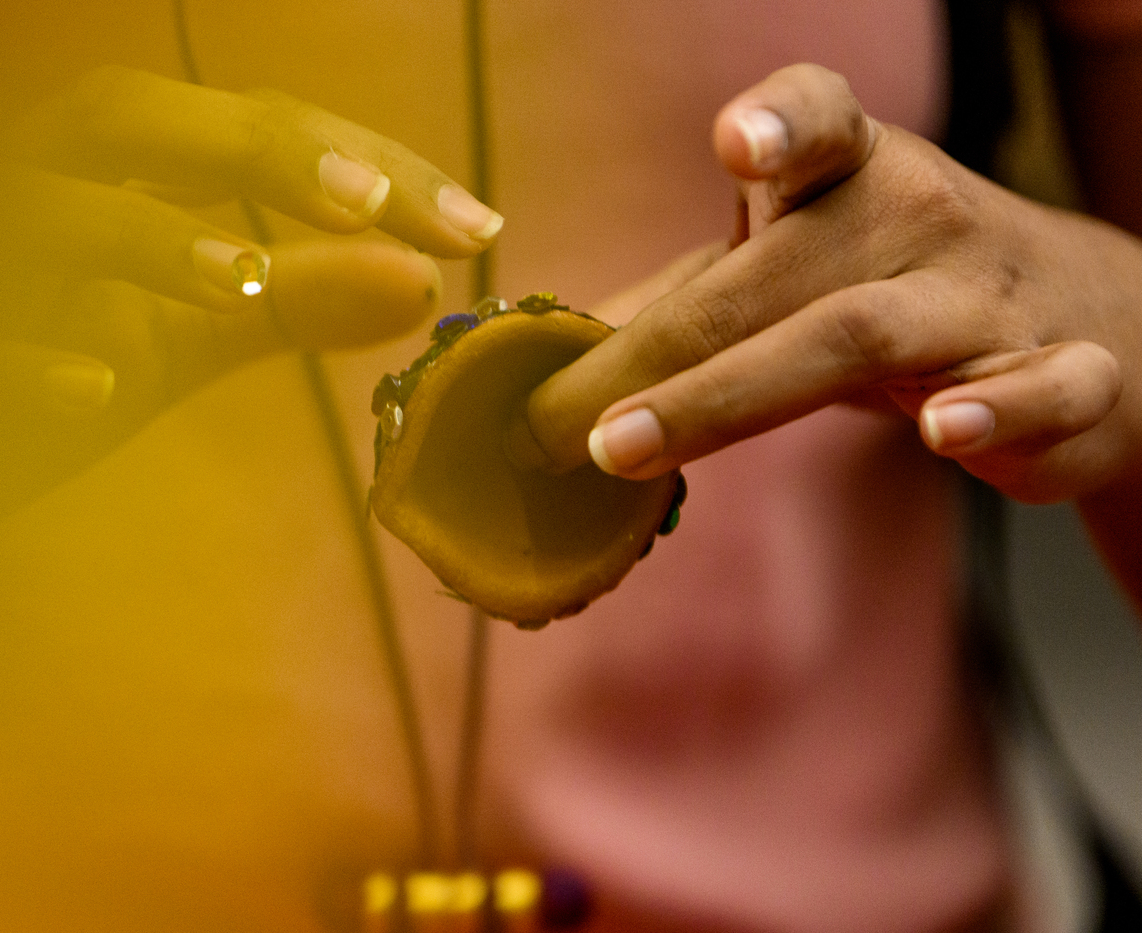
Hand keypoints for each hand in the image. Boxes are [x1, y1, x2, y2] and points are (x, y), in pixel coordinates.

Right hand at [0, 67, 502, 494]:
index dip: (359, 160)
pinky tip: (91, 393)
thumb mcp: (181, 334)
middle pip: (125, 116)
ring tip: (244, 281)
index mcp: (102, 171)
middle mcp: (25, 186)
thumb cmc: (47, 370)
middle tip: (374, 208)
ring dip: (142, 238)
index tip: (474, 225)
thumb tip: (418, 277)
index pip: (242, 130)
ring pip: (30, 208)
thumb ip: (289, 299)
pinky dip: (14, 360)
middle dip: (256, 151)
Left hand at [520, 64, 1141, 505]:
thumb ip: (681, 307)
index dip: (780, 122)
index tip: (736, 142)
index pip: (819, 119)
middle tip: (569, 428)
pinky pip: (1044, 387)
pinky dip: (997, 410)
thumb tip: (546, 363)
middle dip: (666, 355)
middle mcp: (917, 218)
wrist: (1085, 318)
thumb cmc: (889, 285)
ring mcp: (989, 296)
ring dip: (743, 393)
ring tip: (641, 442)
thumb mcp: (785, 272)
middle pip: (785, 278)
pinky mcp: (1067, 376)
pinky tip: (941, 431)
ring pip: (872, 334)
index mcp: (845, 173)